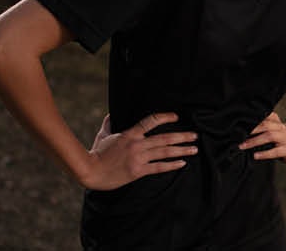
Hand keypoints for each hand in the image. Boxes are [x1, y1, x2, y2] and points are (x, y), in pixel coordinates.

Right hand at [81, 112, 196, 190]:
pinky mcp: (138, 171)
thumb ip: (109, 124)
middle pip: (164, 138)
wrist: (91, 171)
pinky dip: (172, 165)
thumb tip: (110, 114)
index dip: (165, 117)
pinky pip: (159, 167)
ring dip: (182, 150)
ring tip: (194, 149)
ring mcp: (138, 157)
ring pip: (165, 152)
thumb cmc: (96, 153)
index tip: (176, 117)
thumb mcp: (103, 135)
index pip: (150, 121)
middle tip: (195, 135)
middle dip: (182, 136)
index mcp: (129, 134)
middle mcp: (137, 144)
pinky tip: (182, 163)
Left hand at [240, 112, 285, 162]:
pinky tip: (255, 156)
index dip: (253, 118)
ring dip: (255, 141)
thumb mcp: (269, 129)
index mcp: (275, 120)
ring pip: (270, 136)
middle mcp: (281, 127)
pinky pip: (276, 151)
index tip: (241, 121)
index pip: (265, 115)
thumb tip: (239, 130)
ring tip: (243, 146)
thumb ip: (259, 126)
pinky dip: (265, 154)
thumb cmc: (275, 138)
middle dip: (251, 130)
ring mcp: (285, 138)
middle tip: (238, 136)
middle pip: (266, 125)